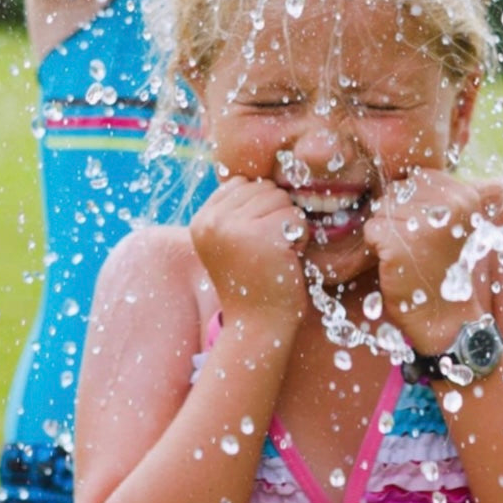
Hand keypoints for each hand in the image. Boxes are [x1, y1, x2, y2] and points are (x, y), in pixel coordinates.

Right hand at [191, 176, 309, 323]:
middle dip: (276, 216)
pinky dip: (300, 238)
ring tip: (275, 255)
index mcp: (202, 220)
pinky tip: (286, 260)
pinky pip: (296, 217)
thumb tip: (260, 176)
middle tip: (267, 252)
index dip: (260, 209)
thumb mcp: (231, 240)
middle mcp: (212, 222)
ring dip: (289, 226)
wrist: (258, 326)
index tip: (253, 243)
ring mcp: (235, 228)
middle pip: (264, 188)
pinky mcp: (262, 237)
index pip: (243, 183)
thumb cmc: (254, 281)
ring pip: (282, 200)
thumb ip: (236, 208)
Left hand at [363, 168, 483, 350]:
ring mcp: (425, 222)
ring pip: (381, 209)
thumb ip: (434, 193)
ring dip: (386, 232)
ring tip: (408, 254)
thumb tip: (396, 169)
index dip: (411, 204)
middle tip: (417, 247)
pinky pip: (371, 229)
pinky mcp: (400, 241)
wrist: (445, 317)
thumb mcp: (451, 222)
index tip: (427, 232)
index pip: (416, 178)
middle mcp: (449, 204)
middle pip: (396, 191)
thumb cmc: (441, 266)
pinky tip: (397, 263)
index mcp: (465, 195)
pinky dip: (376, 247)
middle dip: (396, 217)